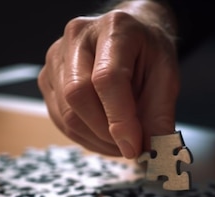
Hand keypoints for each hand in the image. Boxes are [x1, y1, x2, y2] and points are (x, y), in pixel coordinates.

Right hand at [38, 0, 178, 157]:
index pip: (107, 78)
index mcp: (115, 29)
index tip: (134, 147)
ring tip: (122, 143)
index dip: (120, 120)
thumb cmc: (148, 53)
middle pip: (78, 96)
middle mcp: (78, 37)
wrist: (131, 36)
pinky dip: (85, 137)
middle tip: (131, 148)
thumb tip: (154, 150)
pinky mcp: (47, 78)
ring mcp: (56, 57)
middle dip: (106, 133)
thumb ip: (160, 113)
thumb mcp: (167, 77)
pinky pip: (60, 120)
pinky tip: (105, 137)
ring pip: (67, 113)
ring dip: (96, 140)